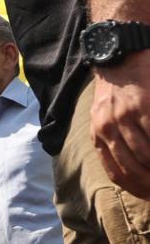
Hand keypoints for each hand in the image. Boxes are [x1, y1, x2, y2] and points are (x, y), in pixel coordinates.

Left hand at [92, 52, 149, 196]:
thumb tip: (131, 167)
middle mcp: (108, 128)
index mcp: (99, 135)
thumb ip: (112, 140)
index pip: (117, 171)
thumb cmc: (116, 91)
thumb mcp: (104, 117)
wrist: (120, 56)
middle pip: (133, 167)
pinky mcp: (144, 105)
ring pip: (146, 154)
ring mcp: (126, 116)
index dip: (137, 187)